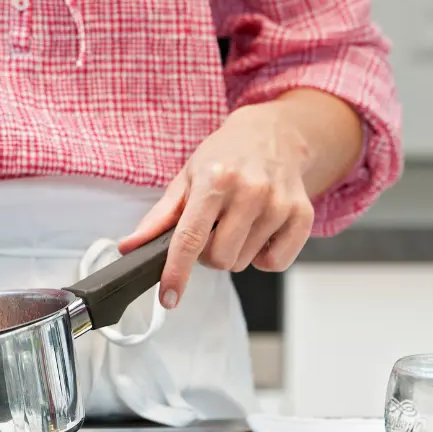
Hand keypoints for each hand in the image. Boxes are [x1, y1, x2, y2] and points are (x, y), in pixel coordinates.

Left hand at [118, 102, 315, 309]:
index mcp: (215, 180)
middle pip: (220, 259)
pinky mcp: (303, 215)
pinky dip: (262, 257)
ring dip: (234, 252)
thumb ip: (159, 217)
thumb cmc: (225, 157)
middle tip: (211, 231)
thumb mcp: (187, 178)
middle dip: (208, 254)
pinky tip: (258, 231)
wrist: (273, 134)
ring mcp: (279, 204)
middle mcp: (250, 191)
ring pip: (244, 263)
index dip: (177, 272)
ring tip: (236, 223)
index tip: (169, 297)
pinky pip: (275, 263)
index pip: (191, 238)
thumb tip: (130, 246)